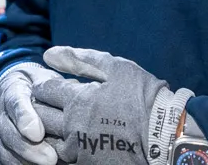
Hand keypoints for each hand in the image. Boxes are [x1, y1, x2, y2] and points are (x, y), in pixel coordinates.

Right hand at [0, 62, 61, 164]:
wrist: (18, 90)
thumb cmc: (39, 87)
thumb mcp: (45, 79)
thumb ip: (54, 88)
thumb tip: (72, 96)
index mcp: (13, 90)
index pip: (15, 103)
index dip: (25, 118)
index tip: (38, 134)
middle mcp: (0, 112)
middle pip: (8, 133)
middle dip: (28, 149)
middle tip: (51, 158)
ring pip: (5, 151)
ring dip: (25, 161)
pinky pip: (4, 160)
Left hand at [31, 47, 182, 164]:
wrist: (168, 135)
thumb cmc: (144, 97)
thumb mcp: (116, 68)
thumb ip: (80, 59)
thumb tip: (48, 54)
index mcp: (77, 99)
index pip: (43, 90)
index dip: (45, 85)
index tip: (53, 86)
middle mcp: (72, 126)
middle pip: (40, 116)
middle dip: (42, 107)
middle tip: (55, 104)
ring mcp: (79, 150)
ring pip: (49, 140)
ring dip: (51, 130)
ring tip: (66, 122)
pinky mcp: (88, 164)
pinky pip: (64, 158)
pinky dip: (65, 148)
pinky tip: (78, 140)